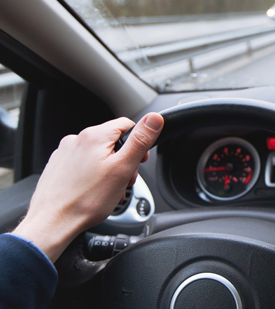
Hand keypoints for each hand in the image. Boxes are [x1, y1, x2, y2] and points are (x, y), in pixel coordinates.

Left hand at [13, 113, 163, 261]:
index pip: (127, 125)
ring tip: (108, 190)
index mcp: (94, 136)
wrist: (53, 222)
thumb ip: (140, 140)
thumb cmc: (86, 200)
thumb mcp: (123, 168)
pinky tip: (94, 191)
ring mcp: (65, 153)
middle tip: (123, 181)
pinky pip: (83, 165)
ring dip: (109, 170)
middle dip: (123, 160)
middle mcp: (76, 139)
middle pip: (112, 142)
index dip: (138, 143)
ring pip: (98, 155)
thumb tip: (155, 118)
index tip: (139, 161)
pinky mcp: (58, 166)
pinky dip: (93, 176)